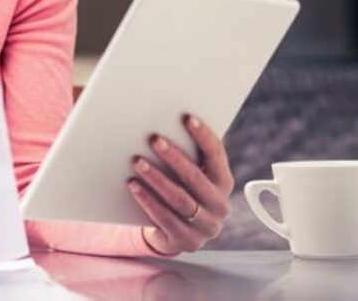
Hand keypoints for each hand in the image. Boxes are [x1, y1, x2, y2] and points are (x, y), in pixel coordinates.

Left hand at [127, 114, 233, 256]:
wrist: (175, 233)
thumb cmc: (181, 191)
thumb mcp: (191, 174)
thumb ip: (188, 153)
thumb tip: (166, 120)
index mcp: (224, 182)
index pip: (217, 155)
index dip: (203, 136)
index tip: (186, 118)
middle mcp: (219, 205)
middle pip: (195, 177)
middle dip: (173, 156)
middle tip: (153, 138)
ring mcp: (205, 226)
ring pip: (179, 199)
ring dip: (156, 178)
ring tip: (137, 161)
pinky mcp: (185, 241)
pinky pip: (164, 218)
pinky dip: (147, 200)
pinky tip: (133, 185)